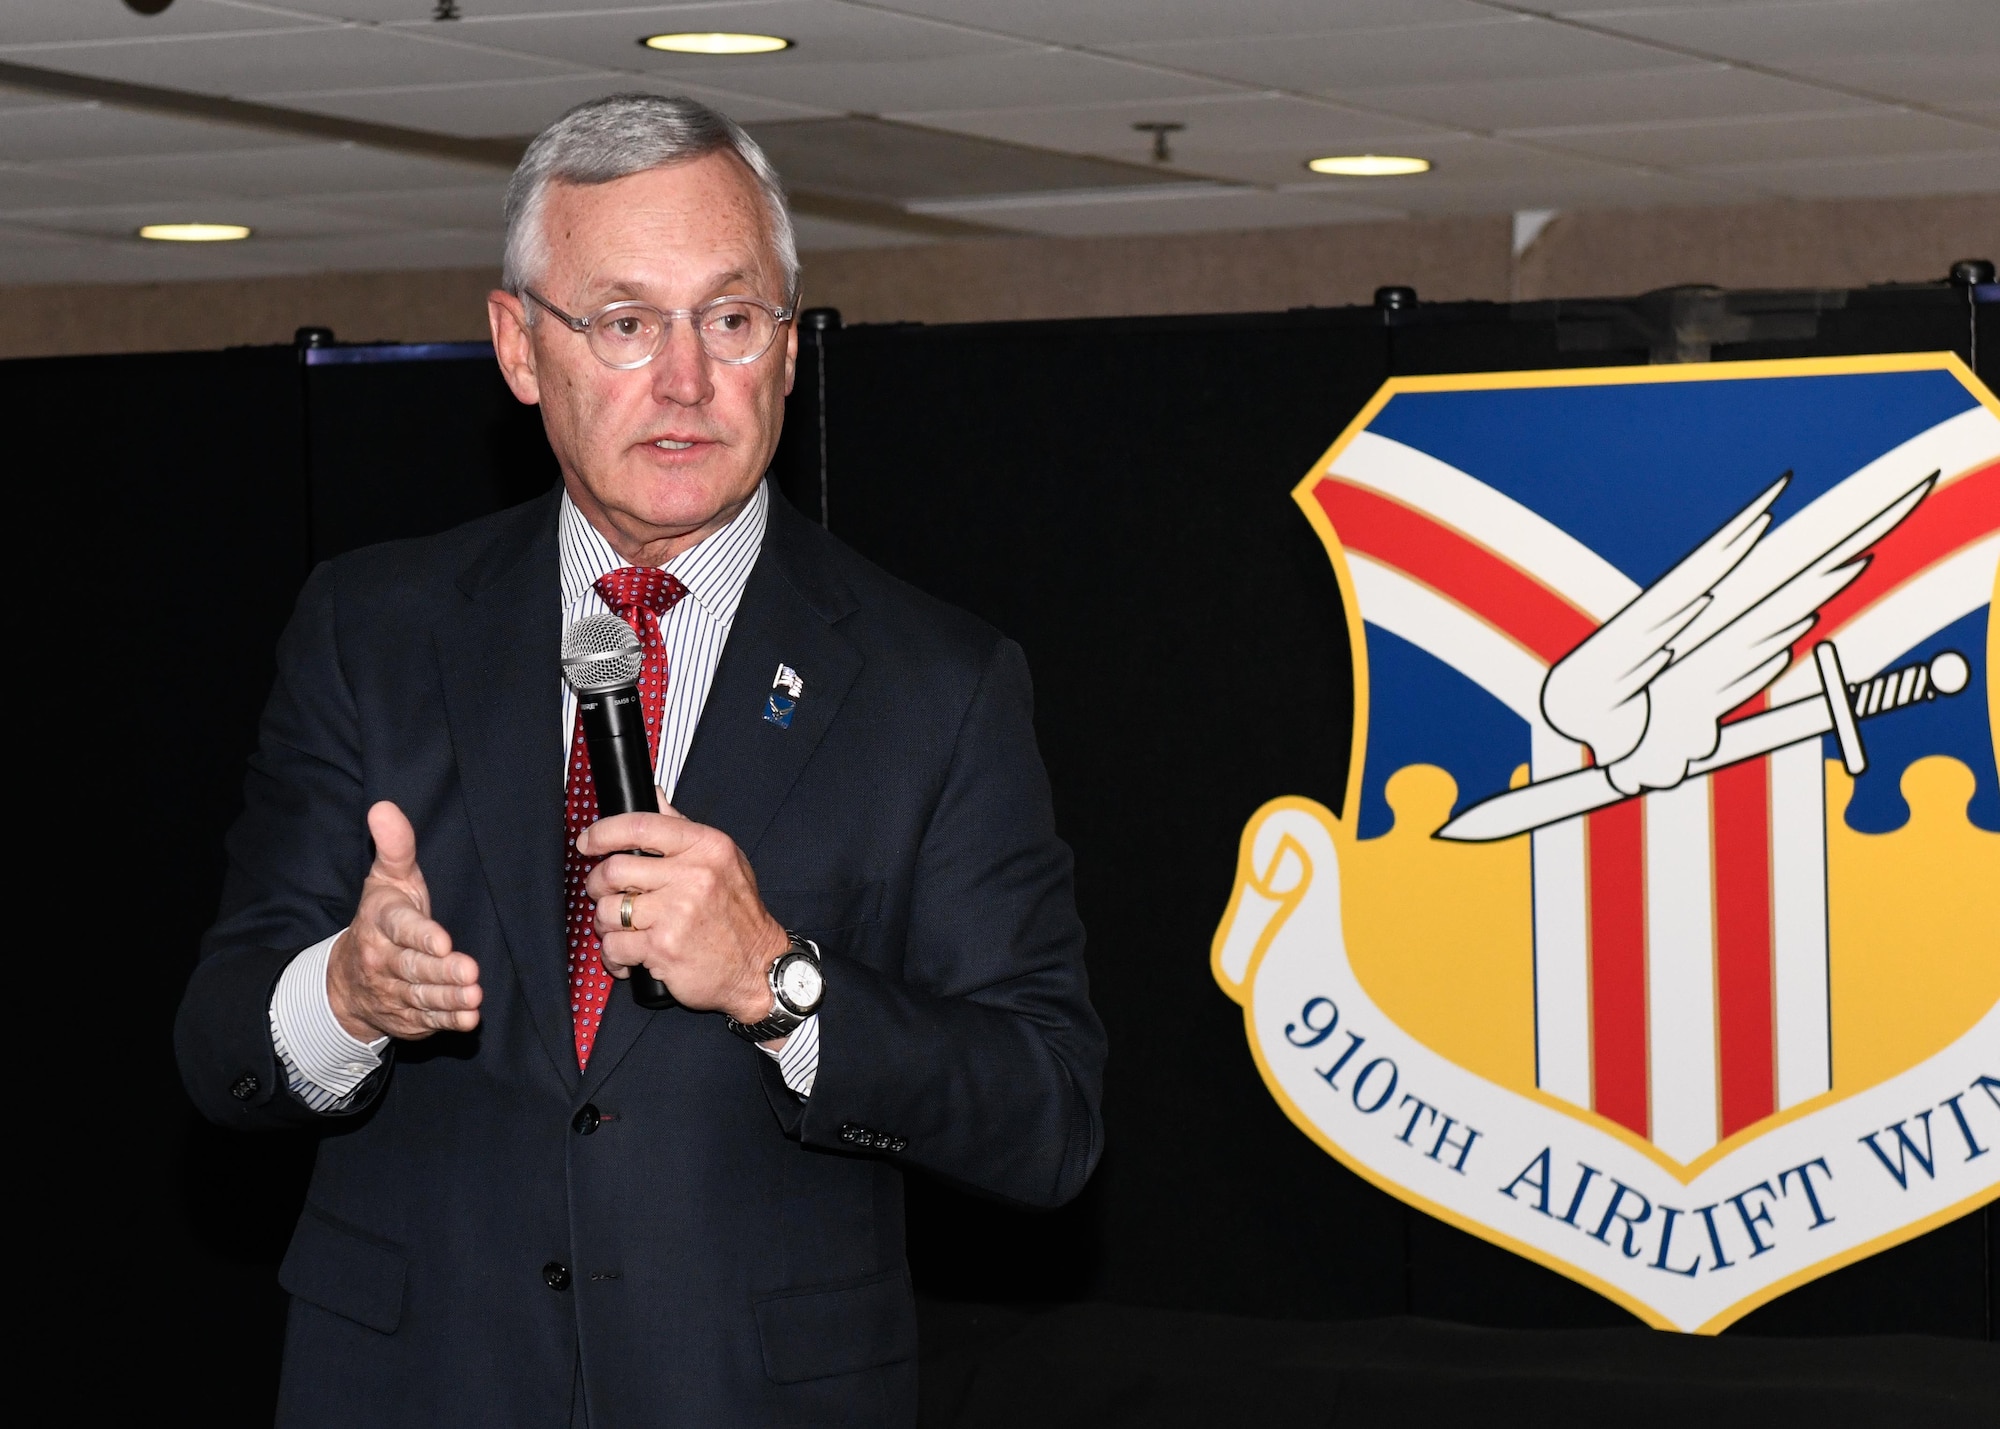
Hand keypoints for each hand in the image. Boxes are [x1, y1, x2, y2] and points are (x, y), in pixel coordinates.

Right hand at [327, 801, 482, 1041]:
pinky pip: (428, 1020)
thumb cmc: (383, 918)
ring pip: (423, 995)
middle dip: (442, 970)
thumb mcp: (387, 880)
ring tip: (474, 996)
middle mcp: (384, 960)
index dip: (422, 936)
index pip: (401, 928)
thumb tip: (384, 807)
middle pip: (414, 967)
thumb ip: (395, 847)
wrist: (347, 981)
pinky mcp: (408, 1016)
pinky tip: (469, 1020)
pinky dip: (448, 1022)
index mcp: (382, 922)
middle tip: (469, 971)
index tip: (443, 941)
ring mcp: (395, 991)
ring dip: (450, 998)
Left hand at [579, 797, 787, 1024]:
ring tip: (623, 930)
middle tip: (605, 894)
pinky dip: (614, 956)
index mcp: (705, 847)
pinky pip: (614, 946)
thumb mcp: (722, 860)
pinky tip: (628, 958)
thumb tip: (653, 794)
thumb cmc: (738, 914)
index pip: (640, 825)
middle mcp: (692, 876)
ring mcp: (676, 913)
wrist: (759, 966)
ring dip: (606, 924)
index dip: (603, 833)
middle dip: (598, 885)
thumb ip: (682, 827)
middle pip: (614, 870)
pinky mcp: (663, 948)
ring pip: (608, 911)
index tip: (588, 842)